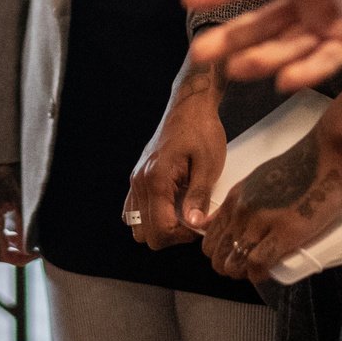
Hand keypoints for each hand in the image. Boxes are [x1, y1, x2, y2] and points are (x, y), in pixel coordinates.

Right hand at [0, 164, 33, 264]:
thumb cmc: (8, 170)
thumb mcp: (21, 199)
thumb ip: (25, 227)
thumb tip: (30, 249)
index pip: (0, 255)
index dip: (19, 260)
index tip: (35, 254)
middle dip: (14, 253)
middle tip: (34, 249)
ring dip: (8, 242)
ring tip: (27, 237)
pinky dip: (2, 232)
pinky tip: (15, 225)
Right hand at [123, 64, 222, 246]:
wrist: (190, 104)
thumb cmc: (201, 130)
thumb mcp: (208, 164)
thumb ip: (198, 197)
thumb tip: (193, 225)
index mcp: (155, 179)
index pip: (160, 230)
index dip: (182, 236)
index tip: (199, 224)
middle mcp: (139, 181)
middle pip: (145, 234)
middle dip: (170, 235)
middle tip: (191, 219)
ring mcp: (136, 178)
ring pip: (137, 224)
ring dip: (159, 226)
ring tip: (181, 212)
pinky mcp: (138, 175)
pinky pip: (133, 209)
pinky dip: (149, 215)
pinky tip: (170, 205)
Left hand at [198, 84, 341, 283]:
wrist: (325, 156)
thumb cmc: (299, 167)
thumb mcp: (257, 180)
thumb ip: (239, 201)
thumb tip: (222, 220)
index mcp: (236, 197)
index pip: (211, 236)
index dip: (218, 252)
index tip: (229, 258)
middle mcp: (243, 210)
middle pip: (219, 252)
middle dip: (227, 266)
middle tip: (241, 270)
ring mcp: (262, 222)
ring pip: (235, 261)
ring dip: (241, 272)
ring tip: (252, 273)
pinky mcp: (285, 232)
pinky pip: (258, 263)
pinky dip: (258, 274)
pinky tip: (264, 273)